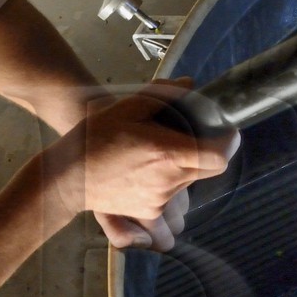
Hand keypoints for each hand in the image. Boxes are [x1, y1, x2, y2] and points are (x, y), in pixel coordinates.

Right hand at [45, 84, 237, 250]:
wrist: (68, 176)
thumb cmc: (97, 137)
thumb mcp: (128, 107)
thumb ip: (164, 94)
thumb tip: (191, 84)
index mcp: (168, 153)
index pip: (219, 157)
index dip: (228, 143)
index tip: (225, 133)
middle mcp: (169, 181)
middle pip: (209, 170)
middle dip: (207, 153)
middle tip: (192, 137)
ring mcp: (160, 201)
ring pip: (189, 184)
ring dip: (185, 169)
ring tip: (159, 154)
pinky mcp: (149, 213)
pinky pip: (170, 200)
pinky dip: (167, 185)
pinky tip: (148, 172)